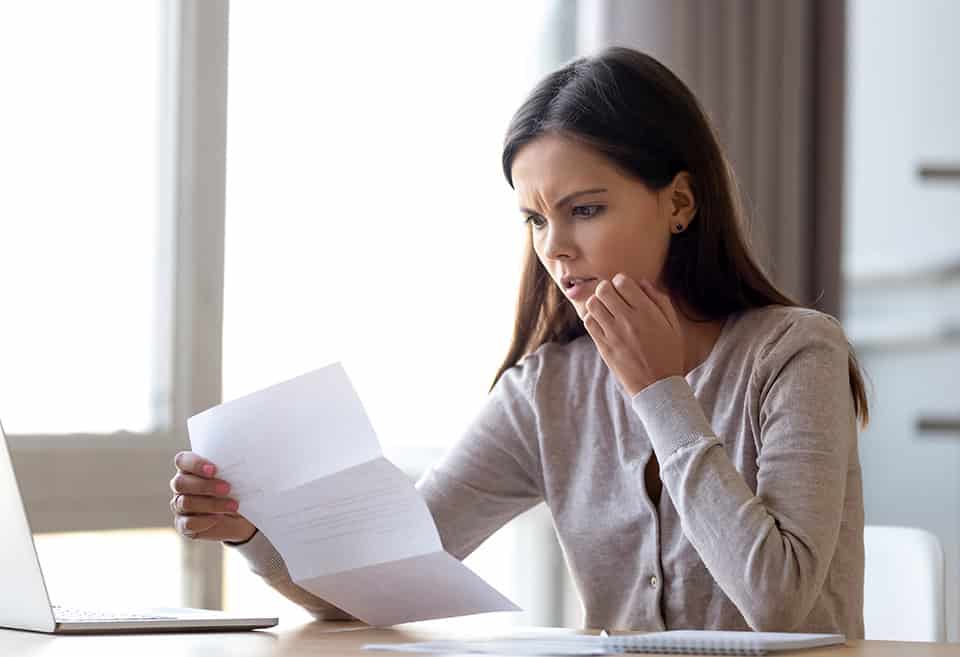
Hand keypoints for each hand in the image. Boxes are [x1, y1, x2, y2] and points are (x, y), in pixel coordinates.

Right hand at [169, 451, 256, 542]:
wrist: (240, 517)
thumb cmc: (237, 490)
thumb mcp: (237, 477)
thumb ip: (231, 469)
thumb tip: (244, 465)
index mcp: (190, 468)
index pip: (182, 460)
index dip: (195, 464)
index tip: (213, 469)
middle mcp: (181, 486)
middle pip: (180, 483)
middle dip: (205, 485)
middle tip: (227, 488)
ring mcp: (180, 506)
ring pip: (185, 503)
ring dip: (211, 504)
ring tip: (233, 506)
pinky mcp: (183, 525)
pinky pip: (187, 523)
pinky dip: (204, 521)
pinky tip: (218, 518)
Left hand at [583, 273, 684, 396]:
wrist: (658, 386)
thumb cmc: (668, 354)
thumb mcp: (672, 325)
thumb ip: (659, 300)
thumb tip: (642, 282)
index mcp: (647, 312)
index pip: (622, 282)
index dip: (621, 282)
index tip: (624, 290)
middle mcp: (628, 320)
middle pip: (603, 289)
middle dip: (607, 289)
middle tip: (612, 298)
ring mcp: (614, 334)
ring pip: (593, 304)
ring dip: (597, 303)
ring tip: (606, 310)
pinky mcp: (604, 346)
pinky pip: (588, 322)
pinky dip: (592, 319)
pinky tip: (602, 324)